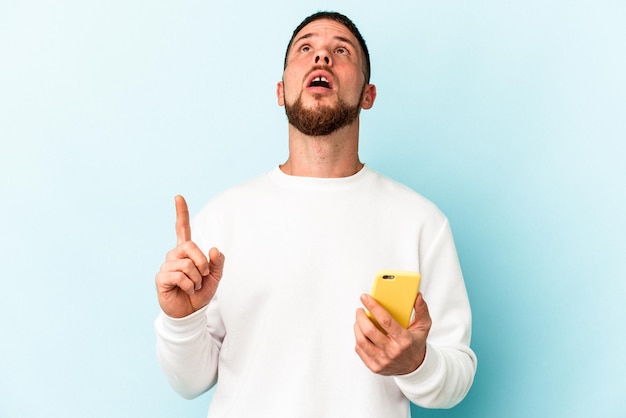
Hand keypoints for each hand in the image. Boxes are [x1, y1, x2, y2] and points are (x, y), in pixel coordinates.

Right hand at [155, 195, 224, 317]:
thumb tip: (214, 250)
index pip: (182, 228)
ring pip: (187, 264)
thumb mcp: (215, 277)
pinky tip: (186, 291)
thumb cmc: (200, 293)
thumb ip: (217, 263)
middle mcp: (174, 255)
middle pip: (190, 246)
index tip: (178, 197)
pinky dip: (189, 286)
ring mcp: (166, 266)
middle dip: (202, 262)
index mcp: (187, 252)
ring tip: (193, 287)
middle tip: (203, 276)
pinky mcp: (161, 278)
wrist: (190, 313)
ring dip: (196, 279)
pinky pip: (179, 276)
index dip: (181, 213)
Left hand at [354, 293, 430, 375]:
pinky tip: (360, 332)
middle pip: (369, 331)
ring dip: (357, 326)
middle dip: (361, 317)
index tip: (365, 297)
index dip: (373, 307)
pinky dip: (358, 338)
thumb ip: (421, 310)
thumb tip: (417, 296)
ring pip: (361, 340)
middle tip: (359, 309)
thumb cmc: (415, 343)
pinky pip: (360, 350)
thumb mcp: (423, 326)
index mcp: (404, 340)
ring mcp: (383, 361)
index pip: (385, 320)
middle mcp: (393, 351)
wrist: (414, 367)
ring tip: (359, 319)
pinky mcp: (375, 367)